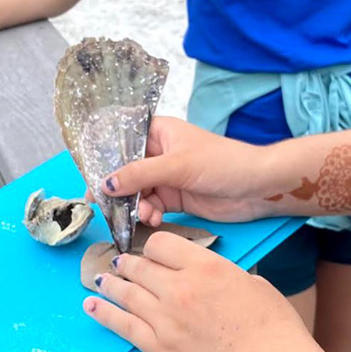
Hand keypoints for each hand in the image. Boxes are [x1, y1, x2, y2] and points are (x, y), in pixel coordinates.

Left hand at [85, 231, 323, 351]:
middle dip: (129, 262)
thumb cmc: (277, 331)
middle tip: (122, 262)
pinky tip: (91, 304)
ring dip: (111, 282)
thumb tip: (203, 276)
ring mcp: (167, 322)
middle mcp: (180, 289)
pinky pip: (122, 326)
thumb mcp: (252, 284)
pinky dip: (103, 313)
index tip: (154, 250)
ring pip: (126, 293)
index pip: (162, 243)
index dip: (155, 245)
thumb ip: (220, 273)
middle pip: (140, 266)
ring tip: (102, 277)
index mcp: (207, 266)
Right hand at [99, 117, 280, 225]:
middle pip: (125, 169)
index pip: (122, 139)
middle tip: (105, 207)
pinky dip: (148, 214)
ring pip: (136, 191)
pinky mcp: (175, 196)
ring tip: (145, 215)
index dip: (105, 157)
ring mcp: (167, 175)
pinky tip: (154, 220)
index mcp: (159, 131)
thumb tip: (106, 183)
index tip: (92, 178)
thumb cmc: (223, 163)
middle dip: (117, 189)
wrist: (257, 188)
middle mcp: (159, 151)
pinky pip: (150, 206)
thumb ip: (140, 174)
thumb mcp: (178, 166)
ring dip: (135, 205)